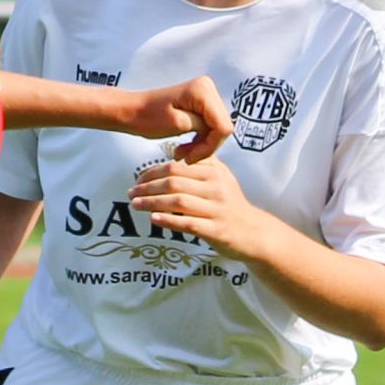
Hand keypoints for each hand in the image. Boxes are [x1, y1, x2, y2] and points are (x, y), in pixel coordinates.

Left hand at [125, 76, 231, 162]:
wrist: (131, 111)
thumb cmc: (147, 117)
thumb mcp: (177, 124)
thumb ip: (202, 127)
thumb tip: (219, 132)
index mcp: (203, 91)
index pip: (222, 126)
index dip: (210, 146)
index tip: (191, 158)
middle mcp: (208, 88)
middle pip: (222, 127)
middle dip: (206, 146)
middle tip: (186, 157)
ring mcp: (205, 94)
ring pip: (216, 128)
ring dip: (202, 144)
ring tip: (182, 154)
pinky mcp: (200, 103)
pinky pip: (209, 125)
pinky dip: (199, 138)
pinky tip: (185, 147)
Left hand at [130, 152, 272, 261]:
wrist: (254, 232)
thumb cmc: (231, 204)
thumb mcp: (222, 177)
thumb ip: (202, 163)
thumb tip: (175, 152)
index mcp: (214, 173)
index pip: (177, 167)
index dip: (153, 172)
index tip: (138, 178)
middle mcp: (216, 188)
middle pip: (175, 183)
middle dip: (148, 187)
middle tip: (131, 192)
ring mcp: (216, 210)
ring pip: (178, 202)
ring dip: (152, 202)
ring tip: (136, 204)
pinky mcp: (215, 230)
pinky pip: (188, 223)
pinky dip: (169, 220)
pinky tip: (154, 219)